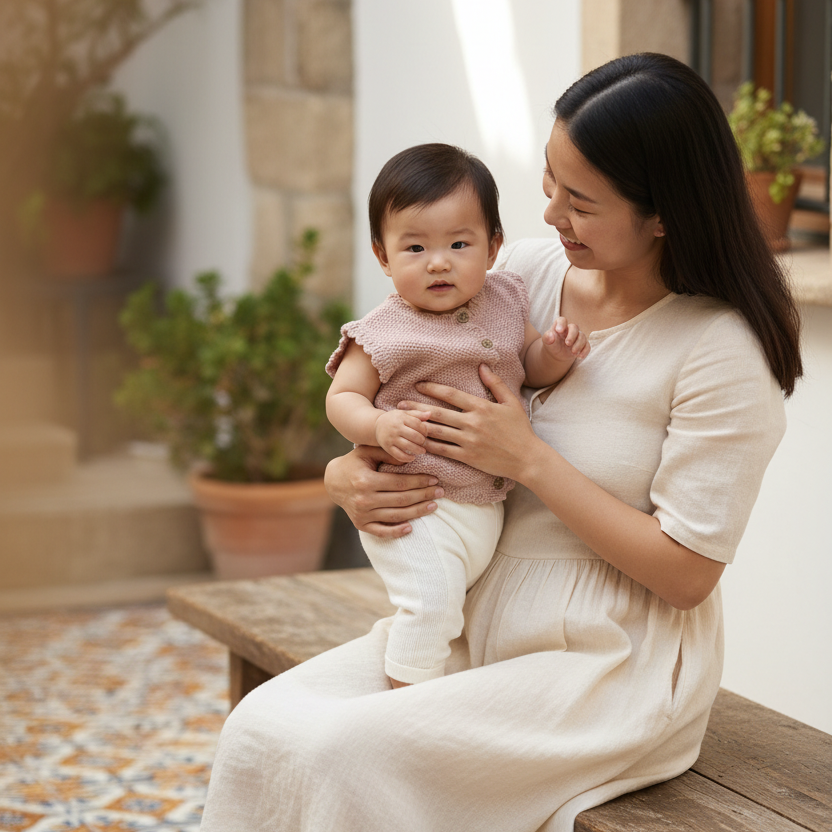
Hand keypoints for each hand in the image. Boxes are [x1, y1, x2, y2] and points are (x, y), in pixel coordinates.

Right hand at [324, 445, 443, 537]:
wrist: (334, 481)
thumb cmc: (355, 463)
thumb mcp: (368, 452)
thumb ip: (388, 453)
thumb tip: (411, 459)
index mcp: (365, 481)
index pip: (400, 483)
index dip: (420, 481)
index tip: (435, 479)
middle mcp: (364, 499)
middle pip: (401, 500)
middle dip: (424, 495)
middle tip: (440, 491)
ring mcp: (362, 514)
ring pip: (396, 516)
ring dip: (418, 512)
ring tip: (434, 506)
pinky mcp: (361, 525)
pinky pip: (382, 531)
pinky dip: (397, 532)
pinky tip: (411, 527)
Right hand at [374, 409, 429, 462]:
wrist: (376, 425)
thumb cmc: (394, 419)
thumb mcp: (404, 413)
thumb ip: (417, 414)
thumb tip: (430, 414)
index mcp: (401, 418)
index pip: (417, 424)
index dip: (425, 430)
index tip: (425, 433)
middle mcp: (395, 428)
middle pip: (414, 436)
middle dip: (422, 441)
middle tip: (423, 442)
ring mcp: (391, 438)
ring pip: (408, 446)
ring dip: (418, 450)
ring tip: (422, 451)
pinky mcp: (387, 447)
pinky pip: (399, 455)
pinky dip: (407, 458)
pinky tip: (412, 457)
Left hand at [397, 364, 543, 481]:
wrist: (527, 458)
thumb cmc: (520, 430)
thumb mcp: (511, 403)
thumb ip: (496, 384)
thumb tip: (482, 366)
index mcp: (481, 407)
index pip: (451, 395)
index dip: (433, 388)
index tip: (419, 385)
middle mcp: (472, 423)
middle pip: (438, 413)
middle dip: (416, 407)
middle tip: (400, 404)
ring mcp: (468, 441)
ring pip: (437, 432)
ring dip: (418, 426)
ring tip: (402, 422)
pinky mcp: (467, 457)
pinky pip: (443, 450)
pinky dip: (428, 446)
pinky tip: (416, 442)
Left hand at [542, 316, 589, 361]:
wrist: (557, 354)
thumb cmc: (552, 344)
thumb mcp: (546, 341)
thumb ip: (547, 337)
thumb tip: (551, 337)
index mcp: (560, 325)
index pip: (562, 320)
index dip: (561, 324)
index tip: (559, 331)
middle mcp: (570, 329)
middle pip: (575, 327)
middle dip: (572, 335)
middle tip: (567, 344)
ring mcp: (577, 336)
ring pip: (582, 337)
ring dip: (579, 345)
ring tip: (573, 353)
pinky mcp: (583, 344)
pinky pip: (587, 346)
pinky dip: (585, 351)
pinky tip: (579, 356)